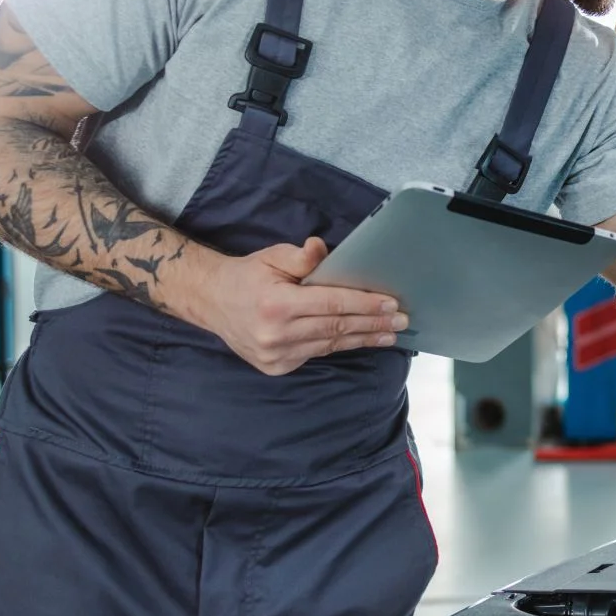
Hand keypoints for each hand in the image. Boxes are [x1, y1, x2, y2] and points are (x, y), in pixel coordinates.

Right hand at [190, 238, 407, 375]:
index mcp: (276, 304)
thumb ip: (301, 257)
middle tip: (403, 320)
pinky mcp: (276, 367)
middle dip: (373, 324)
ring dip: (364, 338)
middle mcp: (276, 334)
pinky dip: (341, 346)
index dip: (365, 304)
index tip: (392, 304)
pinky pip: (317, 353)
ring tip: (390, 334)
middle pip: (337, 328)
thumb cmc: (248, 275)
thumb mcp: (272, 256)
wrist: (212, 302)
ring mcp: (275, 355)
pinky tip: (362, 340)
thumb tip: (323, 249)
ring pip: (330, 345)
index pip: (332, 305)